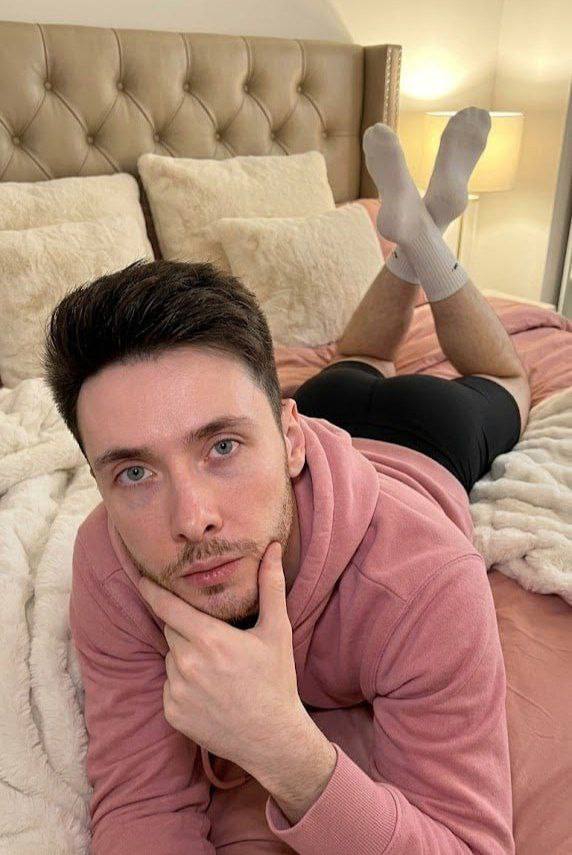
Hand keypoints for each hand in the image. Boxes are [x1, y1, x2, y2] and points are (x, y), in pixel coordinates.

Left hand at [138, 541, 305, 772]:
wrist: (273, 738)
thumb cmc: (276, 680)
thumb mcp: (277, 631)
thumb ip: (271, 586)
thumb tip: (272, 549)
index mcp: (209, 639)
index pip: (168, 607)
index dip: (153, 591)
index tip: (141, 578)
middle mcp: (187, 663)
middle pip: (172, 631)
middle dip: (187, 630)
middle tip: (216, 642)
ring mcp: (176, 691)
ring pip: (171, 658)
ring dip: (185, 657)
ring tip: (218, 671)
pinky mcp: (171, 713)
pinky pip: (169, 686)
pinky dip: (183, 684)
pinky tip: (209, 693)